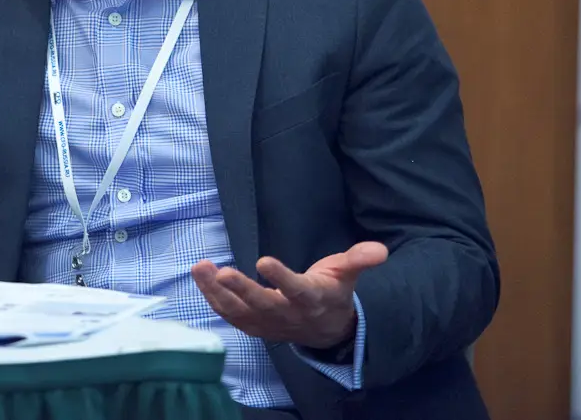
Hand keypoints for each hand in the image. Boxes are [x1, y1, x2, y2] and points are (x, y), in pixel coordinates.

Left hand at [191, 241, 387, 350]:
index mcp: (312, 299)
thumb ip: (359, 260)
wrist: (326, 330)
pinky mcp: (254, 326)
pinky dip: (214, 299)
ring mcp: (268, 323)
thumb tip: (381, 250)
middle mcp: (288, 314)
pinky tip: (202, 279)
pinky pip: (231, 315)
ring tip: (200, 268)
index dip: (281, 277)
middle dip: (241, 290)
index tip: (263, 260)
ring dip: (217, 292)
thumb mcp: (347, 274)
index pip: (296, 290)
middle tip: (222, 271)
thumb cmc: (333, 292)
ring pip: (240, 312)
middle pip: (263, 305)